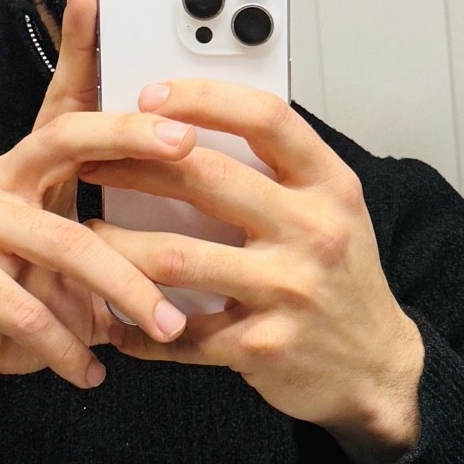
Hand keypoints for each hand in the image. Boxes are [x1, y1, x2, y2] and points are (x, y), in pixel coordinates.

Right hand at [0, 0, 192, 411]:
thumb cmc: (15, 303)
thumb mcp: (75, 266)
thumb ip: (119, 240)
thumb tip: (203, 239)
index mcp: (34, 169)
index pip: (63, 97)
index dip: (78, 42)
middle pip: (63, 137)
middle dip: (128, 135)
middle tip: (183, 144)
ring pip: (58, 238)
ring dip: (120, 286)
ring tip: (162, 324)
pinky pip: (22, 305)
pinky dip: (65, 344)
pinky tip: (92, 371)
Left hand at [81, 81, 423, 463]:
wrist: (375, 368)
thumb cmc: (341, 280)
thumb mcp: (331, 210)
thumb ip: (277, 171)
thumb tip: (193, 126)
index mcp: (329, 185)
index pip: (266, 118)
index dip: (202, 98)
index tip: (152, 96)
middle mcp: (313, 231)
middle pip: (206, 178)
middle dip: (133, 165)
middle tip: (92, 161)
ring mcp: (288, 291)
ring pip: (175, 257)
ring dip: (117, 247)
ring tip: (88, 238)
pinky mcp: (262, 346)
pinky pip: (178, 333)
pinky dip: (136, 326)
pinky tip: (113, 317)